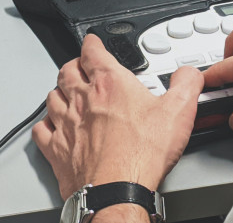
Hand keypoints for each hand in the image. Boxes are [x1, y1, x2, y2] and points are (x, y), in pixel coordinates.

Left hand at [32, 35, 203, 201]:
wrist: (117, 190)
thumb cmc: (142, 154)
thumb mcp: (179, 112)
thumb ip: (187, 85)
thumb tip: (189, 74)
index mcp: (110, 84)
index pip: (93, 52)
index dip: (92, 43)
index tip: (92, 42)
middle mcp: (83, 100)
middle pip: (67, 72)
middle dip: (73, 65)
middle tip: (80, 65)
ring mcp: (66, 125)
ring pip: (52, 97)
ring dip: (59, 91)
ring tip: (66, 91)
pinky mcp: (57, 150)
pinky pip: (42, 130)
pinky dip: (45, 124)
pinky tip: (51, 125)